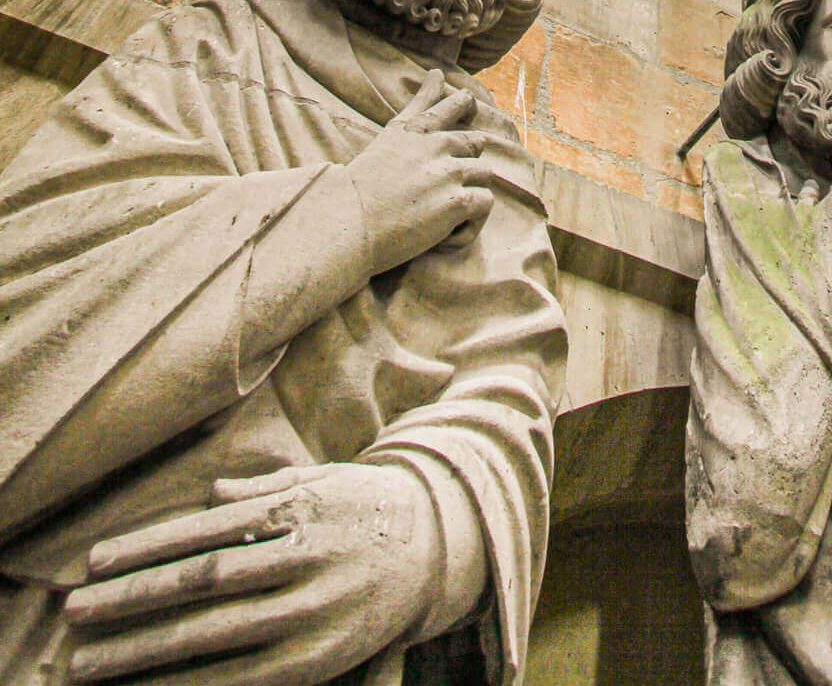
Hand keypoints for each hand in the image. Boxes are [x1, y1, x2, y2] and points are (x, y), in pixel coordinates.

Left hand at [64, 462, 453, 684]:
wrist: (441, 545)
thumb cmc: (364, 509)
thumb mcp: (319, 482)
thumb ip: (262, 492)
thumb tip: (209, 499)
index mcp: (298, 509)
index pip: (207, 531)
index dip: (147, 548)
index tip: (93, 566)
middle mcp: (303, 559)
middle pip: (202, 584)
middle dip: (132, 602)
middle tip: (73, 616)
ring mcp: (312, 612)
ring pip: (215, 634)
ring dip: (145, 652)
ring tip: (90, 664)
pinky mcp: (321, 657)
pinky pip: (244, 677)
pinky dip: (193, 685)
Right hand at [347, 70, 492, 275]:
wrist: (348, 221)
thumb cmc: (352, 192)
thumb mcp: (378, 144)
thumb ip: (404, 124)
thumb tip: (421, 88)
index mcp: (411, 131)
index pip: (446, 106)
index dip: (461, 102)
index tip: (469, 99)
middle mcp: (433, 145)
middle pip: (474, 141)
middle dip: (471, 161)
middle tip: (456, 182)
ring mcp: (448, 171)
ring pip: (484, 172)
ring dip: (472, 192)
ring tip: (449, 216)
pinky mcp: (456, 200)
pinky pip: (484, 203)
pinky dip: (473, 221)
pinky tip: (451, 233)